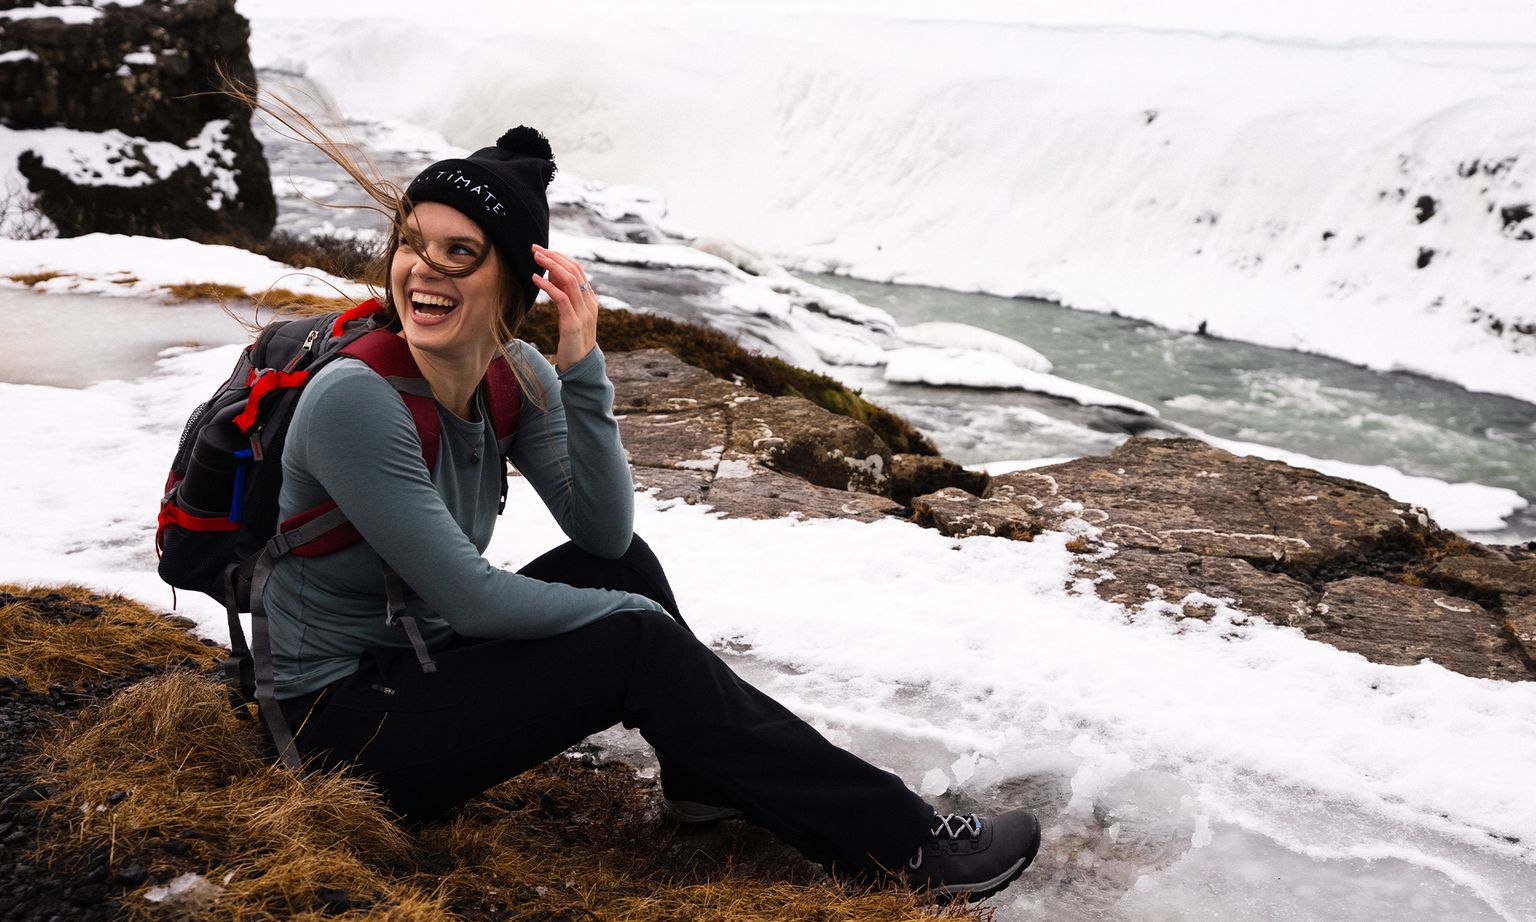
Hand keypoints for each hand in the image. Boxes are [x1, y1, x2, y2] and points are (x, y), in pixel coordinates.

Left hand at [531, 245, 598, 371]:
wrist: (581, 365)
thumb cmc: (572, 340)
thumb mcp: (570, 314)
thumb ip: (564, 295)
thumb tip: (551, 274)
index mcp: (590, 299)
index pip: (577, 270)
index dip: (559, 257)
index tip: (542, 250)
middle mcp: (589, 302)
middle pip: (573, 270)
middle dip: (553, 257)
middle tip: (535, 249)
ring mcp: (583, 312)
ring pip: (568, 280)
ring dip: (550, 266)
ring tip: (535, 258)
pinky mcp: (573, 323)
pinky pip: (561, 298)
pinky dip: (547, 286)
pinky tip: (535, 279)